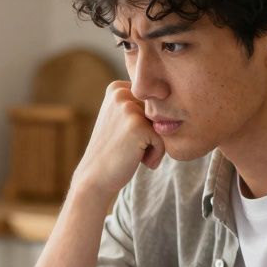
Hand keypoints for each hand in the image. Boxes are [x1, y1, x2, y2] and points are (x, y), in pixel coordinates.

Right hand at [70, 81, 164, 199]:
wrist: (95, 178)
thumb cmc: (113, 152)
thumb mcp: (120, 119)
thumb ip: (141, 105)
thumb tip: (172, 97)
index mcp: (117, 88)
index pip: (153, 102)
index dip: (146, 124)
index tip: (124, 135)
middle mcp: (121, 93)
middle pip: (159, 113)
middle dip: (150, 134)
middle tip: (127, 146)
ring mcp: (128, 108)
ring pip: (162, 126)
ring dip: (153, 145)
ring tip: (132, 152)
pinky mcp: (137, 125)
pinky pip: (163, 141)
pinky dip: (154, 156)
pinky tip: (135, 160)